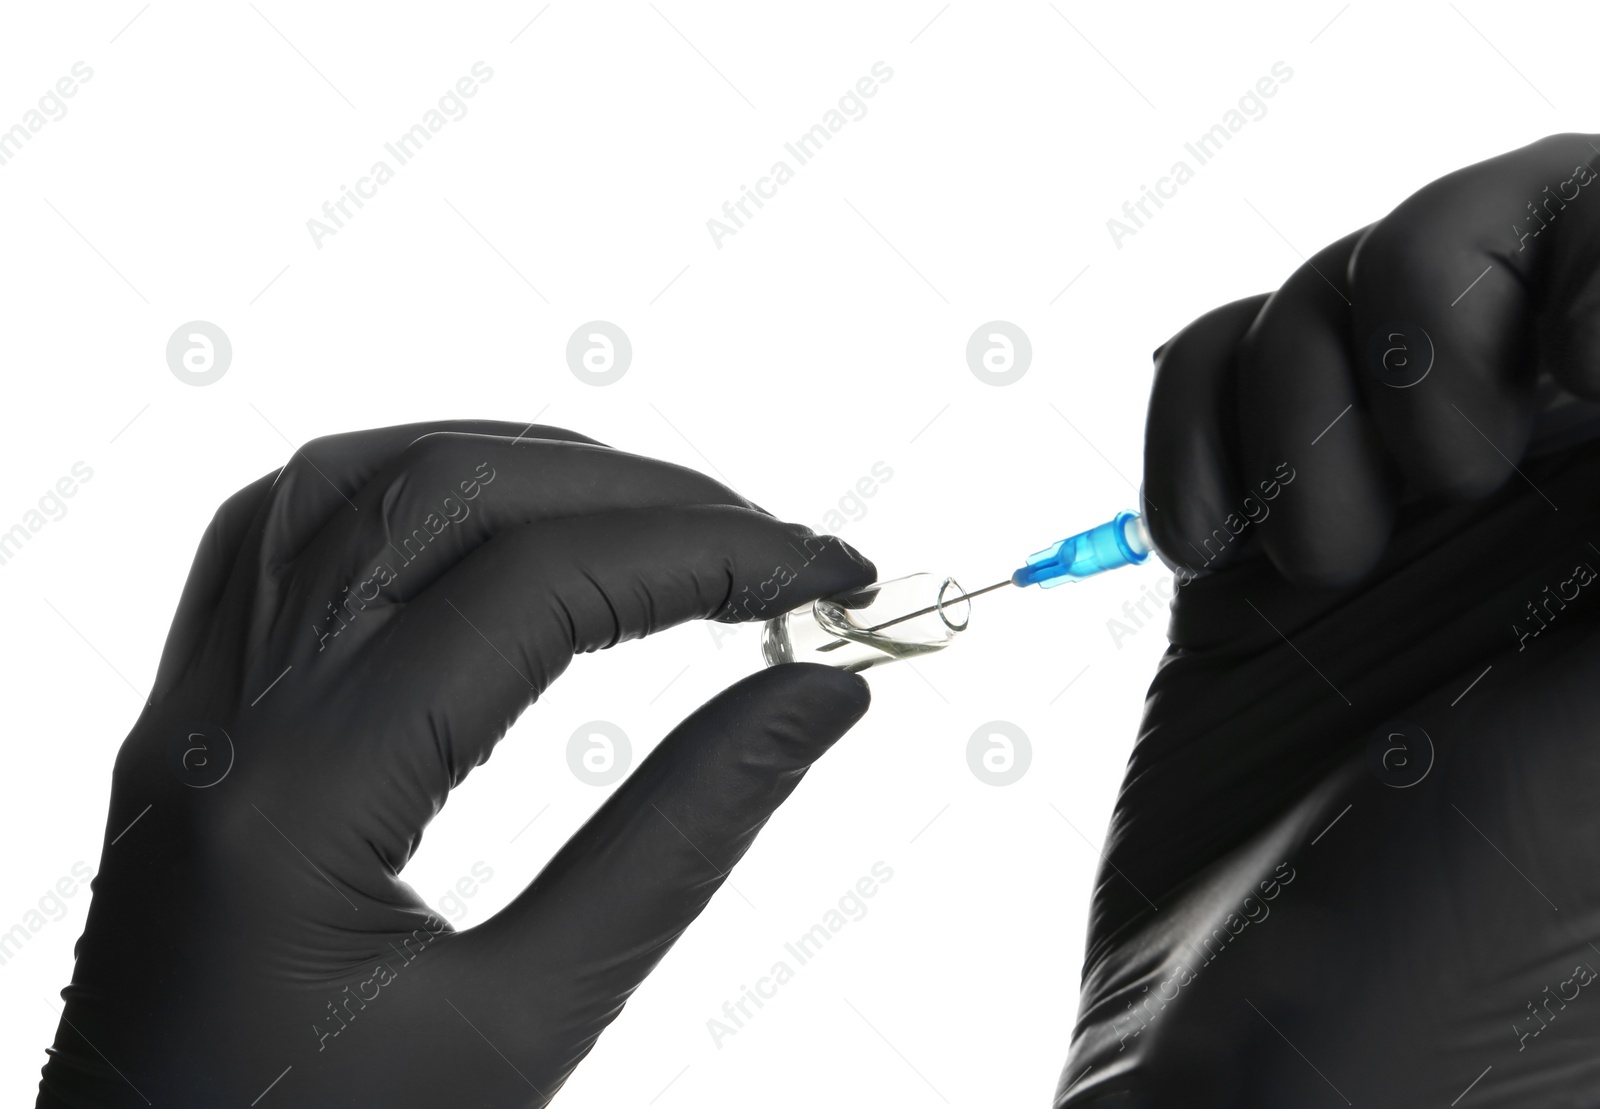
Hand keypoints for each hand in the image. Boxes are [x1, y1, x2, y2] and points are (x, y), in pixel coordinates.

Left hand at [38, 421, 874, 1108]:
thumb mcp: (526, 1026)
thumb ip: (680, 842)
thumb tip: (819, 697)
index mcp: (298, 805)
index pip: (534, 591)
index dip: (708, 556)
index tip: (829, 576)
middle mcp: (217, 726)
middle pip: (441, 496)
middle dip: (638, 494)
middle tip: (770, 545)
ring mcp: (187, 714)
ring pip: (345, 483)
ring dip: (519, 464)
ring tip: (654, 514)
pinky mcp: (188, 726)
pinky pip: (277, 539)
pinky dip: (406, 493)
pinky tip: (493, 525)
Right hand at [1059, 135, 1599, 1105]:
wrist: (1241, 1067)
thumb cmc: (1452, 948)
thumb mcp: (1593, 736)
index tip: (1573, 386)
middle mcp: (1541, 498)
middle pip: (1492, 240)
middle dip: (1426, 324)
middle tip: (1430, 489)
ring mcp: (1393, 511)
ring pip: (1337, 295)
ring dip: (1294, 402)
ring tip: (1309, 565)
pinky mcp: (1259, 540)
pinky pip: (1215, 371)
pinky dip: (1192, 424)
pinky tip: (1197, 545)